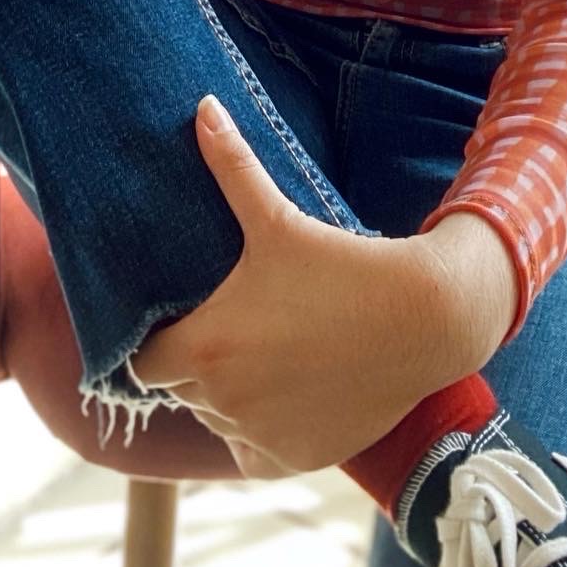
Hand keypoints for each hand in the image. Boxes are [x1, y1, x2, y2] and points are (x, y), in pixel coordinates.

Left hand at [127, 95, 460, 479]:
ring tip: (263, 354)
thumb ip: (230, 166)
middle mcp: (222, 403)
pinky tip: (282, 396)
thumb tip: (204, 106)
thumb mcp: (276, 218)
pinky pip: (252, 454)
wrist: (422, 318)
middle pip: (181, 392)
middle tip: (231, 328)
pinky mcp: (293, 460)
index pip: (144, 362)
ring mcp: (258, 437)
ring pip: (217, 422)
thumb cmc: (341, 265)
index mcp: (203, 348)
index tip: (186, 318)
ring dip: (228, 397)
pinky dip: (258, 434)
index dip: (159, 340)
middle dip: (196, 364)